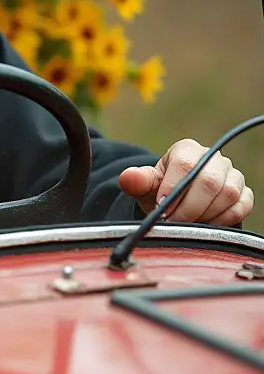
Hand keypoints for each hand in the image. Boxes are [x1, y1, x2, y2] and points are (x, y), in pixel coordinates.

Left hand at [118, 138, 253, 224]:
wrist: (177, 200)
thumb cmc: (161, 190)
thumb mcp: (145, 185)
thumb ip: (137, 180)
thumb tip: (128, 177)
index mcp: (187, 149)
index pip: (185, 164)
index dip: (173, 188)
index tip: (162, 207)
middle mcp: (213, 158)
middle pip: (209, 181)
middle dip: (189, 207)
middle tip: (174, 221)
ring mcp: (232, 175)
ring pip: (228, 194)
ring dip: (206, 214)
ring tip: (187, 222)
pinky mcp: (244, 192)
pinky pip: (241, 206)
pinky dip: (224, 220)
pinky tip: (206, 224)